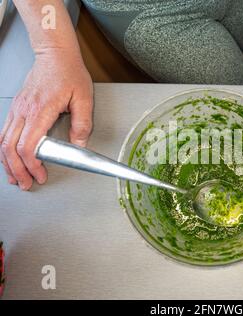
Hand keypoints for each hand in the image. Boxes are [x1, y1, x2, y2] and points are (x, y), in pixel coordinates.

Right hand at [0, 49, 92, 189]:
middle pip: (10, 148)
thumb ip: (82, 124)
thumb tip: (80, 145)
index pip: (27, 145)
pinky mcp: (17, 108)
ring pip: (2, 142)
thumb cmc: (69, 73)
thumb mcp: (84, 98)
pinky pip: (4, 132)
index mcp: (40, 110)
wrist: (55, 54)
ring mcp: (17, 109)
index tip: (40, 174)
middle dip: (17, 170)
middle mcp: (24, 111)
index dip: (31, 165)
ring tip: (15, 177)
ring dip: (7, 163)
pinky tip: (9, 158)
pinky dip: (4, 149)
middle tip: (26, 184)